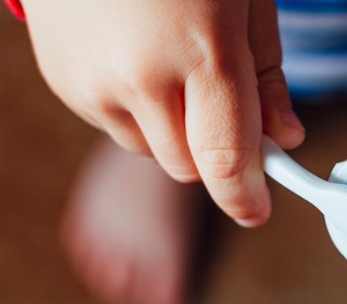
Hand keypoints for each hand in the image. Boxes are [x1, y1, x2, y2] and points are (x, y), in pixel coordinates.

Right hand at [22, 0, 304, 225]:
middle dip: (213, 151)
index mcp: (201, 50)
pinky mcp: (61, 80)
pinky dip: (132, 107)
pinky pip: (111, 123)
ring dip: (172, 129)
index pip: (225, 160)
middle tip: (223, 103)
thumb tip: (284, 139)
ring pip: (150, 149)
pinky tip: (133, 50)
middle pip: (188, 167)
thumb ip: (266, 75)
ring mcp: (91, 82)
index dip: (246, 197)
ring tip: (170, 58)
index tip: (258, 210)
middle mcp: (140, 77)